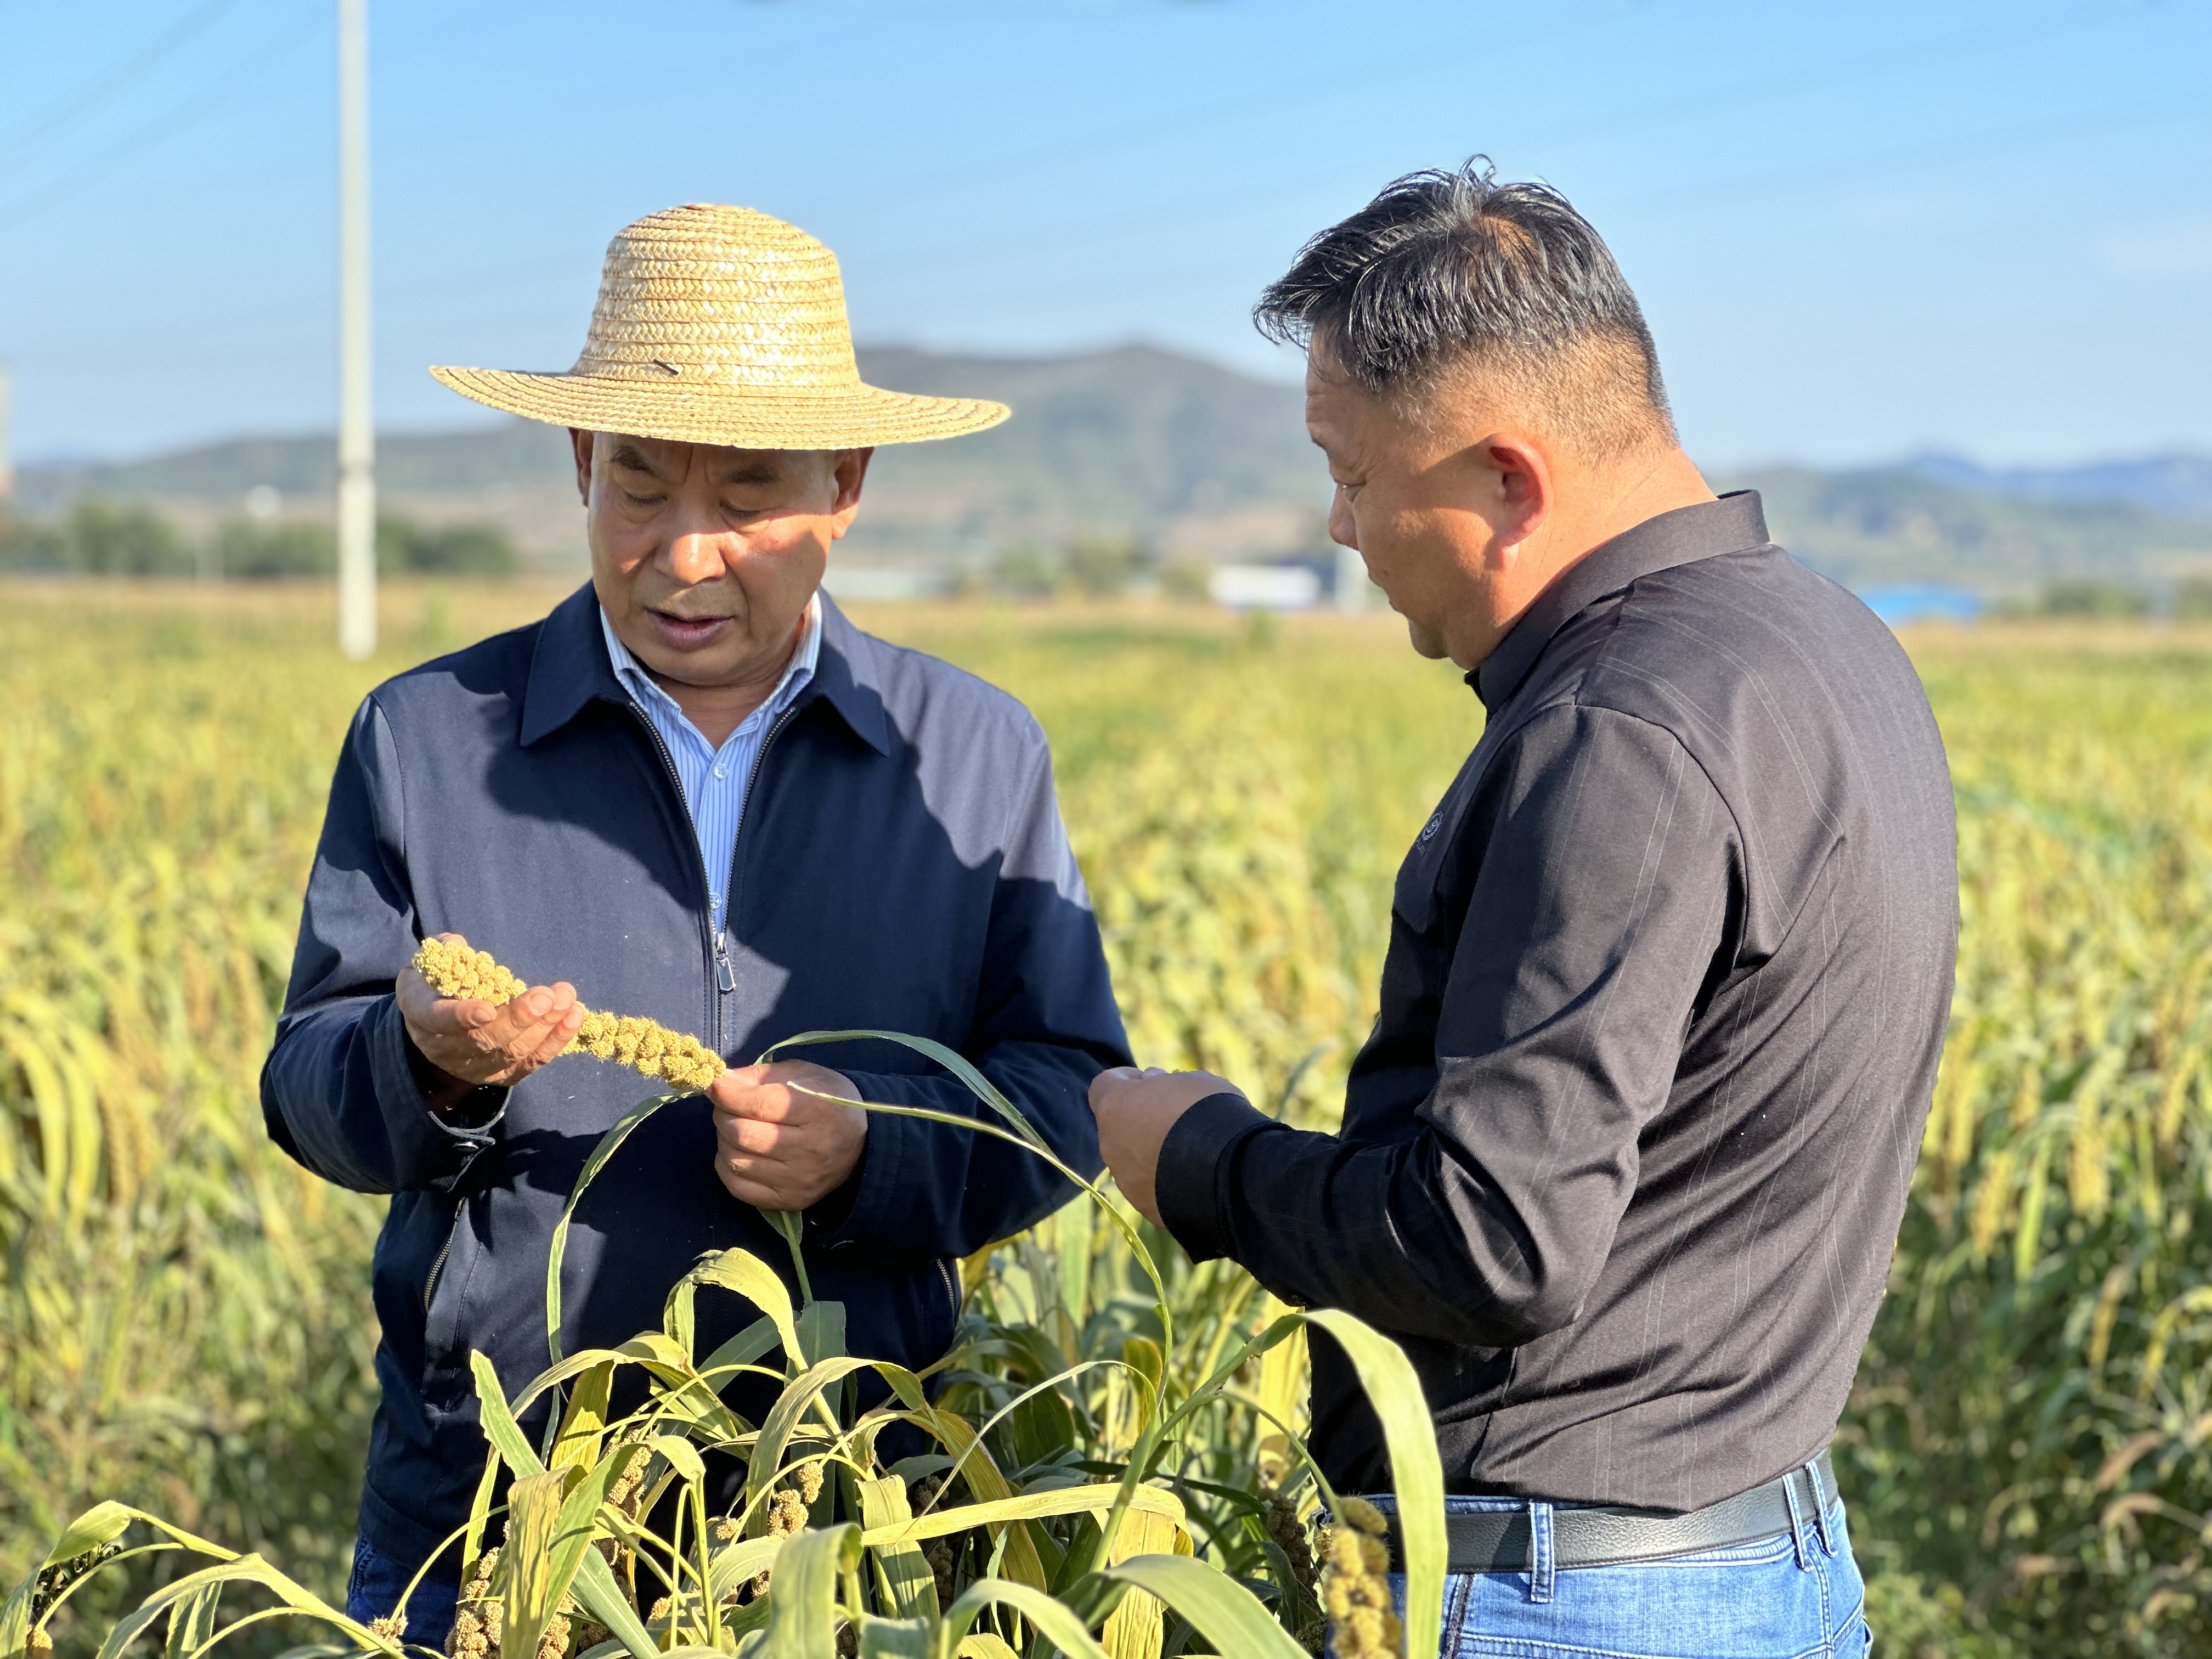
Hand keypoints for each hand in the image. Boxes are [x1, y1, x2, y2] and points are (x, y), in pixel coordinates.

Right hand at [396, 933, 586, 1107]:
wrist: (439, 1019)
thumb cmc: (439, 980)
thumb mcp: (432, 961)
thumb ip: (446, 951)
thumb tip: (460, 945)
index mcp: (423, 1015)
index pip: (438, 1020)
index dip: (461, 1017)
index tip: (487, 1009)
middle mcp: (445, 1048)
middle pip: (484, 1040)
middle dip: (518, 1019)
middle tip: (546, 996)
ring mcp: (474, 1066)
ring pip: (512, 1052)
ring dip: (545, 1026)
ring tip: (567, 999)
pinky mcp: (501, 1074)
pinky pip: (530, 1063)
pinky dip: (556, 1041)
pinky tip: (574, 1017)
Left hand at [711, 1061, 866, 1211]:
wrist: (862, 1144)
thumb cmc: (827, 1100)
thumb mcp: (802, 1074)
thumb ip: (760, 1076)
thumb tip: (720, 1083)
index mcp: (818, 1110)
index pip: (760, 1105)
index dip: (728, 1094)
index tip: (715, 1084)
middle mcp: (810, 1150)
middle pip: (742, 1133)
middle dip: (724, 1114)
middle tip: (728, 1106)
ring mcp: (798, 1180)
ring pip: (735, 1160)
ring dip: (724, 1140)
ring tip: (737, 1128)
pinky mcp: (789, 1201)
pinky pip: (737, 1187)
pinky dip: (727, 1166)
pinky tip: (738, 1152)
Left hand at [1088, 1067, 1244, 1226]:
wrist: (1233, 1170)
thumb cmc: (1211, 1111)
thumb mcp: (1189, 1080)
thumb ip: (1163, 1083)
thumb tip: (1153, 1083)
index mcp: (1114, 1107)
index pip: (1104, 1085)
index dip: (1127, 1080)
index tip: (1153, 1082)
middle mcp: (1111, 1145)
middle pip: (1119, 1125)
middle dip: (1141, 1118)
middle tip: (1176, 1116)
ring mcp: (1126, 1180)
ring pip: (1132, 1159)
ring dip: (1152, 1151)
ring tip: (1190, 1151)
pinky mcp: (1145, 1207)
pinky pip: (1151, 1187)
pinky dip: (1165, 1180)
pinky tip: (1194, 1175)